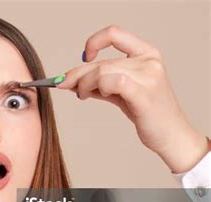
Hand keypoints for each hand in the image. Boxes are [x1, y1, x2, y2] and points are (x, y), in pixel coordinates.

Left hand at [56, 25, 208, 172]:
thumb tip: (70, 79)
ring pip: (101, 71)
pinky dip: (96, 88)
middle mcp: (149, 60)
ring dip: (83, 83)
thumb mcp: (121, 92)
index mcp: (146, 53)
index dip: (94, 43)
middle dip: (76, 74)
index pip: (114, 34)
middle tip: (62, 83)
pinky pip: (111, 82)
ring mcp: (148, 75)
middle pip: (101, 61)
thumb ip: (100, 83)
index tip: (84, 57)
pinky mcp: (143, 93)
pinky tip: (93, 96)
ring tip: (81, 95)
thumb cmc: (146, 113)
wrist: (170, 135)